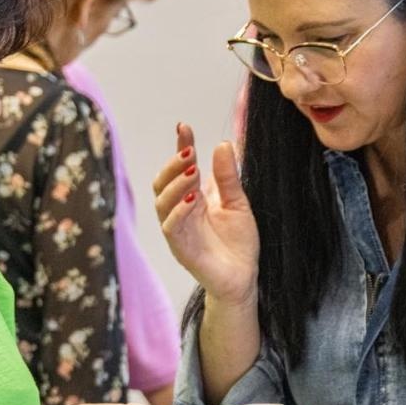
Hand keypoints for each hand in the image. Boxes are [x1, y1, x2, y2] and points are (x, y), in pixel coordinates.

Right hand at [153, 125, 259, 303]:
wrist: (243, 277)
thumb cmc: (238, 243)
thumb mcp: (237, 203)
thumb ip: (228, 177)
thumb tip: (222, 144)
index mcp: (193, 197)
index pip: (181, 168)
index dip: (180, 146)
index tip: (183, 127)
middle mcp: (181, 211)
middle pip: (163, 182)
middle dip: (173, 165)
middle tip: (189, 151)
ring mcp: (178, 229)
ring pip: (162, 202)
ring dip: (176, 184)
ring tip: (193, 171)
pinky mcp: (180, 248)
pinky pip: (170, 226)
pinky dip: (179, 211)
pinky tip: (193, 199)